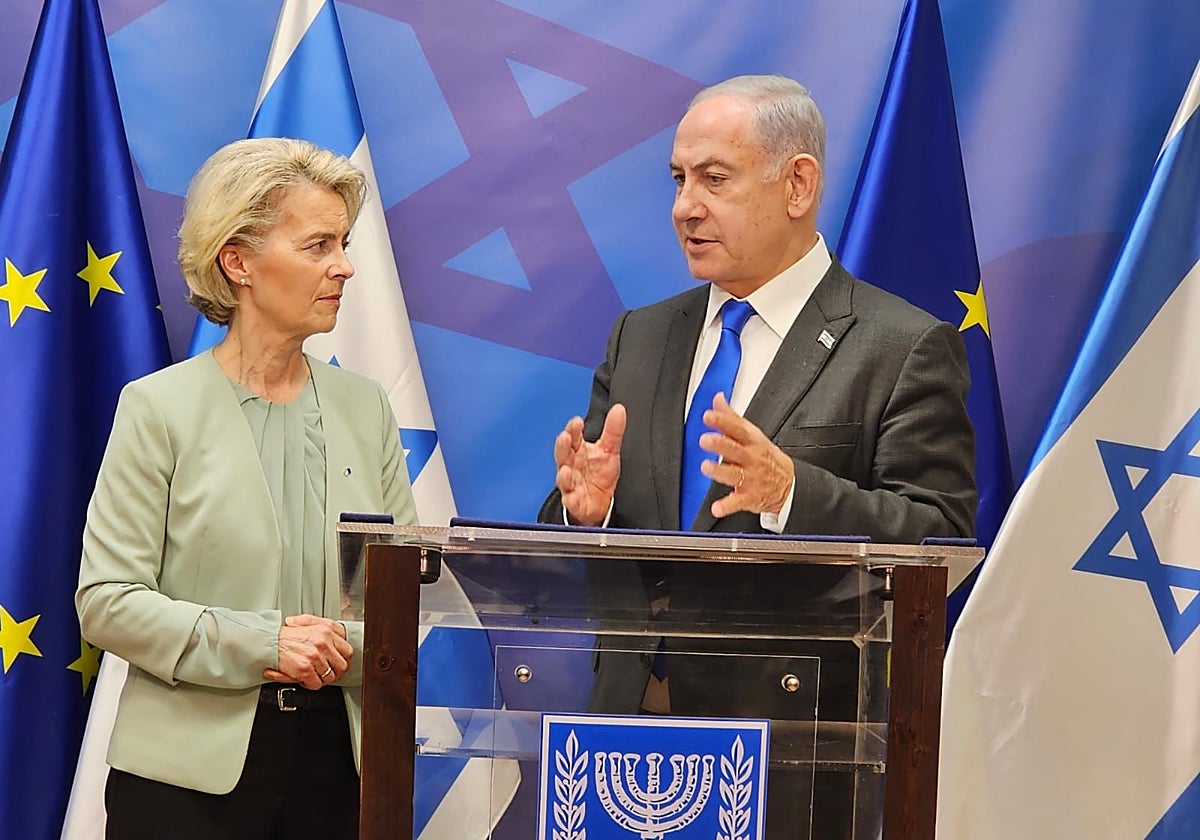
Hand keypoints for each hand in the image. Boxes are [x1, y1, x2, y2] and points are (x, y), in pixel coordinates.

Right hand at [264, 614, 352, 689]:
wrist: (268, 642)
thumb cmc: (285, 635)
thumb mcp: (307, 622)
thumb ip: (323, 626)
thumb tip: (337, 636)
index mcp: (327, 631)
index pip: (347, 651)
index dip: (343, 661)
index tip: (338, 665)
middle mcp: (323, 642)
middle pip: (342, 665)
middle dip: (335, 673)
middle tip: (326, 673)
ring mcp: (315, 656)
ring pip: (330, 677)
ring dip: (321, 679)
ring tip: (312, 674)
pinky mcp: (305, 669)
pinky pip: (316, 684)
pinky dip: (310, 684)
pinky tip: (304, 679)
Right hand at [553, 404, 625, 525]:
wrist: (600, 503)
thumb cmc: (600, 474)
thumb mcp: (610, 450)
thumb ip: (613, 430)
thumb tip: (619, 409)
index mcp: (578, 451)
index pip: (573, 436)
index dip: (573, 429)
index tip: (577, 421)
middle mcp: (571, 465)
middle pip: (563, 454)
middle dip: (563, 446)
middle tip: (565, 437)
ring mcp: (570, 483)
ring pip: (563, 477)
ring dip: (563, 473)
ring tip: (565, 468)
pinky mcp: (574, 501)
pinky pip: (570, 500)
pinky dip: (570, 497)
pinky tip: (571, 495)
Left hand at [698, 393, 794, 518]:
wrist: (789, 485)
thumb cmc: (766, 457)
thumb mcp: (753, 435)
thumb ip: (732, 418)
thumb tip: (718, 399)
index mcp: (752, 442)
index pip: (737, 428)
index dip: (723, 421)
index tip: (709, 415)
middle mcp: (751, 459)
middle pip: (735, 450)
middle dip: (720, 444)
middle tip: (705, 439)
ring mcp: (751, 478)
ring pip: (734, 475)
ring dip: (719, 471)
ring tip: (706, 467)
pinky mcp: (749, 497)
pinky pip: (737, 502)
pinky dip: (727, 506)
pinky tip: (716, 508)